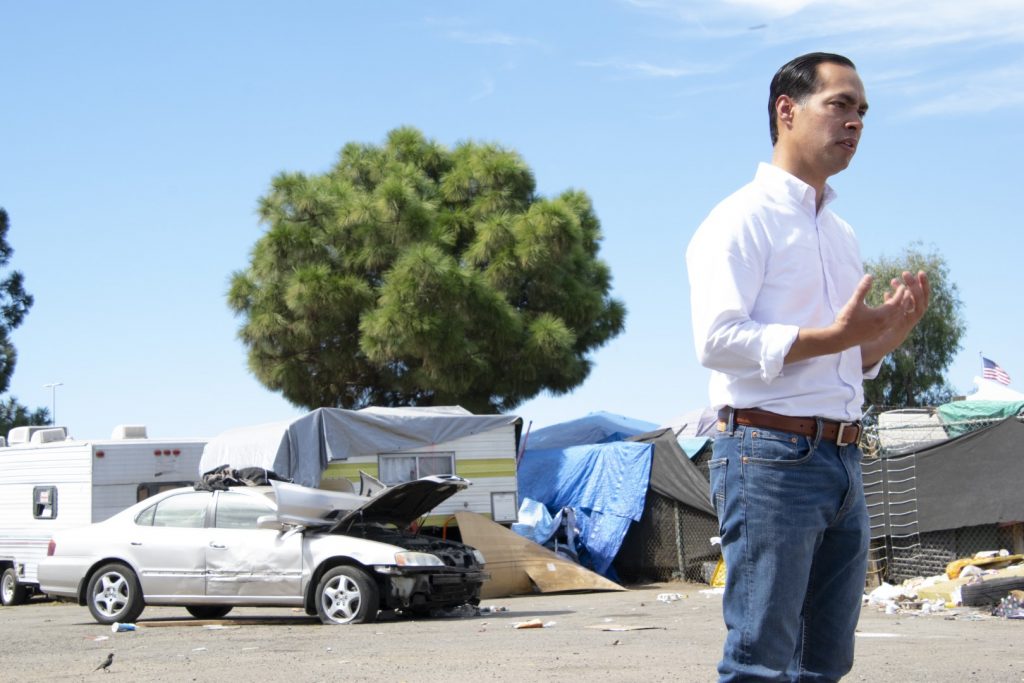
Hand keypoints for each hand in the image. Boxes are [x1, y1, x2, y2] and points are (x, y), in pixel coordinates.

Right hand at [785, 270, 928, 364]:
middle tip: (910, 286)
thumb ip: (862, 288)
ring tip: (902, 296)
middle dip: (906, 298)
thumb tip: (870, 274)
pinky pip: (890, 321)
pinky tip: (890, 307)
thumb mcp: (852, 303)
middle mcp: (884, 324)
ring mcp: (881, 330)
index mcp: (881, 317)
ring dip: (900, 306)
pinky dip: (893, 313)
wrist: (837, 340)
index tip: (905, 281)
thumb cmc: (844, 321)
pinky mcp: (877, 332)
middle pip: (901, 309)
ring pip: (897, 317)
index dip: (903, 291)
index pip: (898, 302)